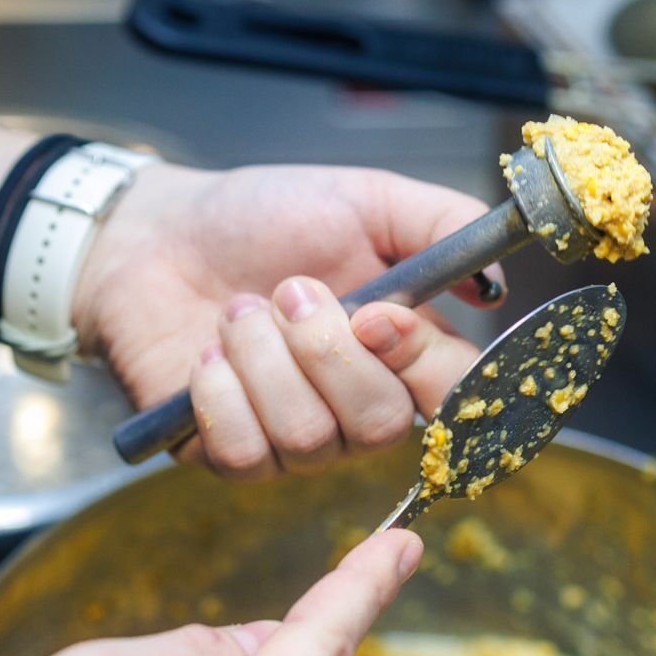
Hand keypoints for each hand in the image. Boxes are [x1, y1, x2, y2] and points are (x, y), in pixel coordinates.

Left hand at [72, 163, 506, 478]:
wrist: (159, 233)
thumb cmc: (261, 217)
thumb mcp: (364, 199)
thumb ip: (441, 223)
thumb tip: (497, 284)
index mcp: (404, 350)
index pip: (458, 395)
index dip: (423, 365)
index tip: (378, 314)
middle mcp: (358, 406)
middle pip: (382, 426)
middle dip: (326, 353)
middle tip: (288, 290)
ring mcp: (295, 440)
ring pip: (309, 438)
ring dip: (264, 358)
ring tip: (238, 308)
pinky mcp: (231, 456)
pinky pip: (245, 453)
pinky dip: (221, 392)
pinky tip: (206, 355)